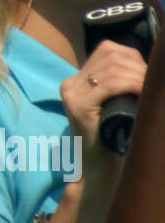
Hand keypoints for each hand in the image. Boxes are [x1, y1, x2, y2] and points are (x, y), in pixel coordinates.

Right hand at [60, 40, 147, 180]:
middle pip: (110, 55)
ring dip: (138, 75)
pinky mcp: (78, 107)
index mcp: (76, 81)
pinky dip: (129, 84)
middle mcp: (71, 84)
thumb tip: (144, 65)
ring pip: (112, 68)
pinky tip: (140, 92)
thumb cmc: (113, 141)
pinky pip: (108, 85)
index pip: (107, 50)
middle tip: (151, 85)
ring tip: (149, 90)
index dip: (133, 57)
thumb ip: (117, 85)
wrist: (99, 172)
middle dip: (138, 66)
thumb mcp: (113, 105)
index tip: (147, 75)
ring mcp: (72, 94)